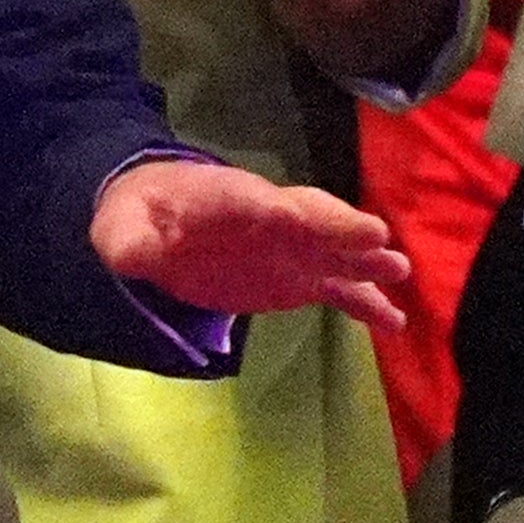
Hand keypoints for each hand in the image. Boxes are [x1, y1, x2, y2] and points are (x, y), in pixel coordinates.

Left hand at [91, 155, 415, 338]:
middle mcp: (271, 221)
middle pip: (313, 221)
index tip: (326, 221)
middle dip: (342, 230)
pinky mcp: (294, 278)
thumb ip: (129, 241)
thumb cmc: (143, 214)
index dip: (298, 214)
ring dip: (365, 263)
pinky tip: (394, 321)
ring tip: (401, 272)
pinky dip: (364, 303)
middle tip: (379, 242)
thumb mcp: (122, 226)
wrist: (156, 219)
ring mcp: (288, 250)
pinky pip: (335, 289)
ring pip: (334, 254)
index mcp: (230, 201)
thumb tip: (131, 254)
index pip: (267, 205)